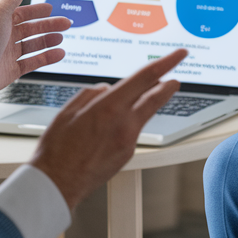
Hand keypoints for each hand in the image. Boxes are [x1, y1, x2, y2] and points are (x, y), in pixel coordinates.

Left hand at [0, 0, 71, 96]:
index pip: (22, 13)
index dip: (36, 11)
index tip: (50, 9)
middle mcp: (3, 37)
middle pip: (30, 29)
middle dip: (48, 26)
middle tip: (65, 23)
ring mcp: (7, 54)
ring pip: (33, 45)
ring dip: (48, 41)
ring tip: (61, 38)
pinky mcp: (11, 70)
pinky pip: (33, 62)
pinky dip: (47, 58)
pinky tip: (58, 54)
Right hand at [30, 49, 184, 207]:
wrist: (58, 183)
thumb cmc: (57, 149)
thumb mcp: (68, 111)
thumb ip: (90, 94)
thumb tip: (106, 89)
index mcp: (110, 107)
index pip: (146, 77)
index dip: (166, 62)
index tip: (179, 54)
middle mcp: (125, 123)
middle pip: (155, 97)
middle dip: (169, 84)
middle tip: (176, 77)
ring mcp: (129, 140)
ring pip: (145, 113)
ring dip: (152, 101)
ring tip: (157, 91)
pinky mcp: (127, 153)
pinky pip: (134, 130)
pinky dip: (133, 120)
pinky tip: (124, 119)